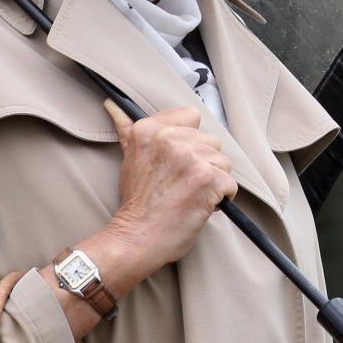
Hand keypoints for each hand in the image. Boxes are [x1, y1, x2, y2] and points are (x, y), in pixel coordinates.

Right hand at [97, 99, 236, 280]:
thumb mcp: (129, 158)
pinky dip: (221, 198)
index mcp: (151, 129)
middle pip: (210, 141)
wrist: (137, 238)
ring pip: (223, 162)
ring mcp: (191, 158)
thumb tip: (112, 104)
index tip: (177, 160)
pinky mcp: (208, 179)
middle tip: (180, 184)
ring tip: (188, 196)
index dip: (190, 141)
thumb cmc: (137, 202)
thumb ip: (127, 129)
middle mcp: (170, 139)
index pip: (191, 116)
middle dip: (202, 164)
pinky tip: (200, 205)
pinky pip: (230, 183)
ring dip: (212, 181)